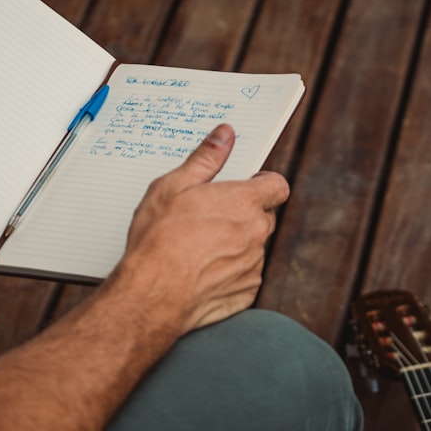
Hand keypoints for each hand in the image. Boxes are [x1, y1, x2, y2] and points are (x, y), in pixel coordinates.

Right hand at [108, 124, 289, 334]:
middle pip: (264, 216)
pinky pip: (245, 275)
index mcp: (244, 202)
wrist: (154, 295)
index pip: (277, 186)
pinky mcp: (246, 291)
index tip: (246, 185)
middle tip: (211, 215)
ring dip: (236, 243)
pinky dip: (229, 271)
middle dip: (244, 213)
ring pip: (253, 246)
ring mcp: (254, 265)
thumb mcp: (173, 186)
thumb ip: (205, 159)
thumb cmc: (160, 240)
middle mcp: (256, 233)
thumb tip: (224, 135)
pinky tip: (202, 270)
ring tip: (200, 246)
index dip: (263, 184)